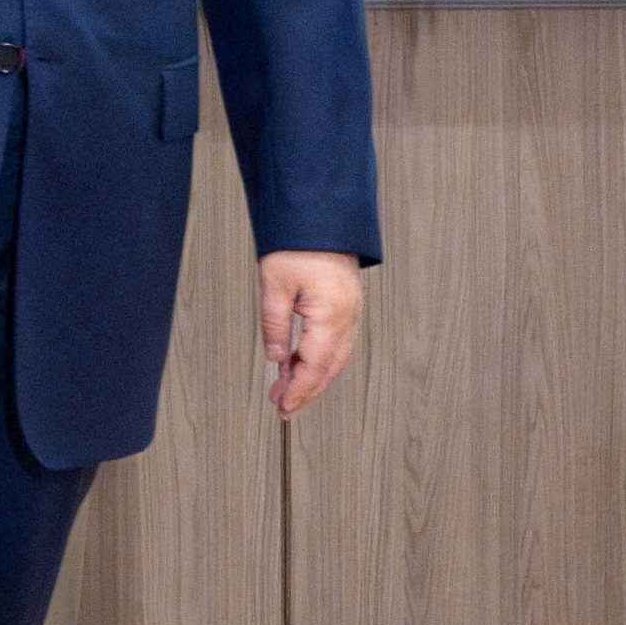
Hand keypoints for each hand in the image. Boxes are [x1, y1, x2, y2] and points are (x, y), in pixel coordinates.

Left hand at [259, 251, 363, 417]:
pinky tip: (300, 364)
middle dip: (307, 391)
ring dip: (313, 377)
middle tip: (283, 407)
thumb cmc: (298, 245)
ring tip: (286, 390)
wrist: (321, 217)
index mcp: (331, 314)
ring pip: (336, 358)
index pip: (316, 365)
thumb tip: (276, 357)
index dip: (300, 390)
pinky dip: (320, 360)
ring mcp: (351, 312)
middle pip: (330, 368)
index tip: (284, 406)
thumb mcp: (274, 285)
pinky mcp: (347, 307)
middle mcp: (347, 317)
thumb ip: (274, 325)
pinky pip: (338, 343)